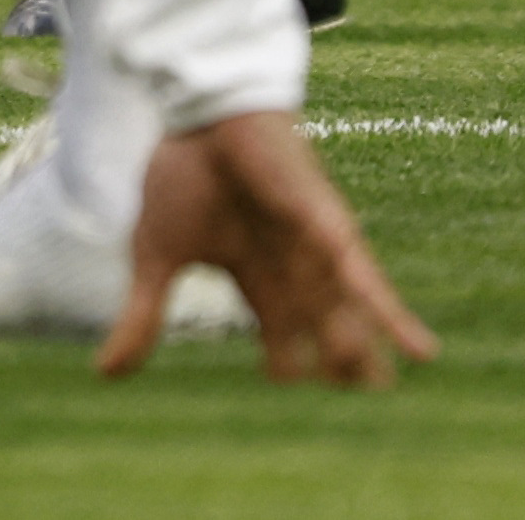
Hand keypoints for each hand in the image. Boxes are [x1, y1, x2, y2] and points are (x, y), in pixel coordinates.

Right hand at [109, 113, 430, 385]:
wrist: (196, 113)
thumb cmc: (182, 173)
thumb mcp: (156, 256)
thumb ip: (143, 315)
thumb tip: (105, 376)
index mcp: (256, 276)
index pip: (281, 339)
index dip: (286, 370)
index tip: (288, 397)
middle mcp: (294, 268)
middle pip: (327, 334)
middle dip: (342, 371)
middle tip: (361, 410)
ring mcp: (315, 249)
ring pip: (349, 318)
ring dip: (365, 356)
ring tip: (384, 392)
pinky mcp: (327, 227)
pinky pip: (366, 280)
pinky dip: (390, 316)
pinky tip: (419, 350)